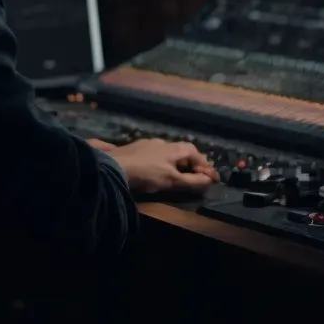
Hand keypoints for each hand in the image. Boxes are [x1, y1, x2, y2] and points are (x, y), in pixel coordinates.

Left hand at [94, 138, 217, 194]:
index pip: (195, 152)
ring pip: (167, 150)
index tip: (208, 176)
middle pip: (181, 149)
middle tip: (194, 173)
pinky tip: (155, 167)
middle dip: (190, 160)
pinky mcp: (135, 148)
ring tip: (175, 172)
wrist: (114, 166)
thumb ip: (192, 181)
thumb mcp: (172, 181)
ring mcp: (147, 143)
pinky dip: (161, 159)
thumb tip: (209, 180)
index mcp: (174, 148)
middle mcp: (162, 142)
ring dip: (175, 160)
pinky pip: (154, 152)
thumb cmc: (147, 174)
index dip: (203, 164)